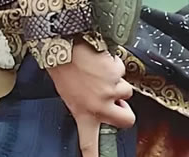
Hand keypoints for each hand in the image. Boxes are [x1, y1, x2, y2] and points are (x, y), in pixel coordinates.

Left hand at [47, 40, 134, 155]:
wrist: (62, 44)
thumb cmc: (62, 67)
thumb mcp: (68, 94)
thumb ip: (84, 105)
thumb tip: (96, 107)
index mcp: (83, 113)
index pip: (90, 143)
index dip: (95, 156)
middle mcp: (100, 106)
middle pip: (127, 120)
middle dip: (124, 109)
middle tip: (115, 99)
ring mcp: (110, 90)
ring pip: (126, 90)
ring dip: (116, 82)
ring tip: (99, 71)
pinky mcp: (116, 73)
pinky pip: (121, 70)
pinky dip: (113, 64)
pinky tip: (100, 58)